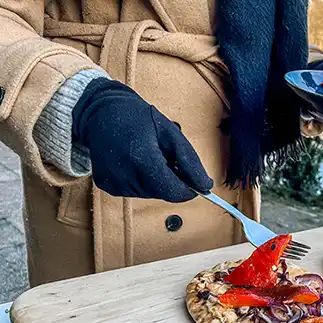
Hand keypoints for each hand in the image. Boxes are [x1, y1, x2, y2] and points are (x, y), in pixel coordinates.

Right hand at [72, 78, 212, 202]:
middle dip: (171, 181)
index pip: (172, 191)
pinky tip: (134, 163)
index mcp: (142, 158)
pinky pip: (134, 191)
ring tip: (148, 158)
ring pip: (149, 194)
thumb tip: (206, 185)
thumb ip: (190, 162)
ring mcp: (113, 182)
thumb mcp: (172, 134)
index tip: (196, 184)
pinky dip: (141, 182)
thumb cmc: (139, 119)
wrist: (101, 112)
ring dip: (156, 181)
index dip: (188, 190)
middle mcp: (124, 174)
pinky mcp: (106, 185)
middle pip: (162, 193)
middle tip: (166, 159)